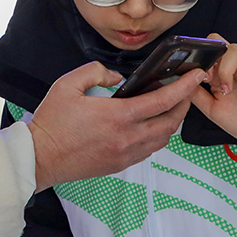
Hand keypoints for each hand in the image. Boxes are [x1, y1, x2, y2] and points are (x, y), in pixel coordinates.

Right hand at [28, 62, 204, 191]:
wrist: (40, 157)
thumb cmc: (51, 123)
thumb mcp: (68, 84)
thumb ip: (96, 72)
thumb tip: (116, 78)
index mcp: (117, 116)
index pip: (163, 100)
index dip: (184, 87)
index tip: (196, 76)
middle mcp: (127, 137)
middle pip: (171, 122)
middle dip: (185, 104)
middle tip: (187, 90)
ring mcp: (125, 153)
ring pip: (163, 138)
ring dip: (172, 122)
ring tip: (171, 106)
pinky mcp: (120, 164)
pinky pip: (150, 150)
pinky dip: (158, 136)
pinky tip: (152, 125)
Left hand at [189, 34, 236, 154]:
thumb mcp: (212, 109)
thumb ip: (197, 94)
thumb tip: (181, 81)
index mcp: (225, 71)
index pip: (211, 49)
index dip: (201, 58)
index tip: (199, 78)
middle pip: (222, 43)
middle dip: (212, 60)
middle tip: (210, 81)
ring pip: (236, 50)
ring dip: (226, 72)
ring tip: (227, 92)